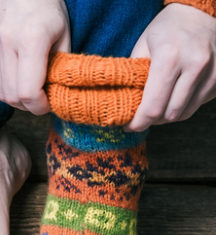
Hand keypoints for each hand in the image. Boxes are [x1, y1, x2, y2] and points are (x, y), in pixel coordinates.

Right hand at [0, 0, 70, 114]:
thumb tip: (56, 94)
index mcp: (31, 39)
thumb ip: (60, 66)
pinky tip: (15, 69)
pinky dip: (3, 81)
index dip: (39, 106)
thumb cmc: (47, 8)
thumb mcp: (64, 34)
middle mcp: (4, 41)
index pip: (27, 92)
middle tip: (40, 99)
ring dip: (14, 96)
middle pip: (10, 95)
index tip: (48, 104)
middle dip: (27, 105)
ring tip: (28, 88)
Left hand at [126, 3, 215, 131]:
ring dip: (169, 115)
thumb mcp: (142, 47)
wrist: (197, 13)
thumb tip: (124, 106)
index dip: (138, 123)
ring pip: (186, 112)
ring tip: (157, 105)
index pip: (153, 106)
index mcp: (169, 57)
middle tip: (141, 116)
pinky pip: (199, 104)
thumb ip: (133, 77)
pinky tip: (175, 94)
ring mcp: (213, 71)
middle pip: (170, 114)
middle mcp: (195, 64)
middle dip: (152, 120)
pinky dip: (184, 105)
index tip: (129, 126)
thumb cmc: (165, 30)